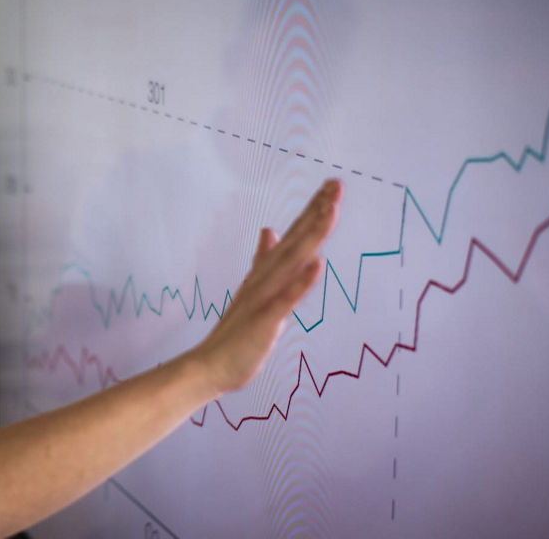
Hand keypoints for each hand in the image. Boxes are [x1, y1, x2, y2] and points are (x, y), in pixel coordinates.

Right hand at [190, 179, 342, 394]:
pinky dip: (301, 281)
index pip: (294, 234)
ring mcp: (265, 296)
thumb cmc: (237, 331)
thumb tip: (270, 230)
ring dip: (312, 235)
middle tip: (337, 184)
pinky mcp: (265, 319)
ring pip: (293, 260)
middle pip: (297, 239)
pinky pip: (286, 298)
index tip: (333, 185)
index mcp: (267, 271)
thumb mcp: (255, 288)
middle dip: (318, 211)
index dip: (313, 209)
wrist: (211, 363)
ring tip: (330, 210)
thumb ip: (263, 258)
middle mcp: (267, 277)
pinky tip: (317, 264)